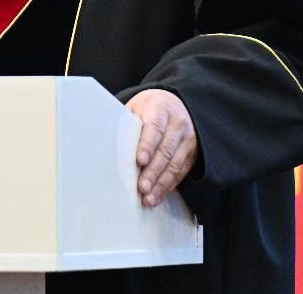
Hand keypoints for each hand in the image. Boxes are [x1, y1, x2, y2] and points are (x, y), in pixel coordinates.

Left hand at [125, 89, 198, 206]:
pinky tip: (156, 196)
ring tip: (148, 198)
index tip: (140, 160)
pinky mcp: (191, 155)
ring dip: (160, 184)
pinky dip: (167, 187)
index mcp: (161, 108)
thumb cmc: (149, 108)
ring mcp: (187, 140)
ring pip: (174, 165)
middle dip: (153, 171)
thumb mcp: (137, 107)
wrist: (174, 104)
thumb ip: (128, 123)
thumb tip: (111, 145)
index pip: (155, 127)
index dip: (147, 145)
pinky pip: (180, 173)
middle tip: (142, 187)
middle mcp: (178, 124)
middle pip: (165, 150)